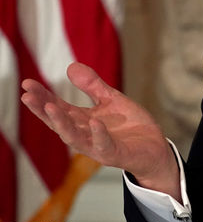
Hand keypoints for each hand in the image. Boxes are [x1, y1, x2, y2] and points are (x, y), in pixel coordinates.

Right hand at [20, 62, 179, 198]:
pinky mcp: (115, 154)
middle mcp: (85, 135)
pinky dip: (98, 134)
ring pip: (74, 137)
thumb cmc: (130, 126)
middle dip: (43, 109)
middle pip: (59, 122)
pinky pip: (104, 145)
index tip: (27, 83)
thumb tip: (71, 66)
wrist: (156, 147)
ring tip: (49, 106)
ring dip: (61, 123)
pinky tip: (94, 122)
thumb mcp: (111, 100)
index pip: (58, 108)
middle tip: (27, 95)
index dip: (42, 97)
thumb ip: (93, 86)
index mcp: (82, 121)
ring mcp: (98, 147)